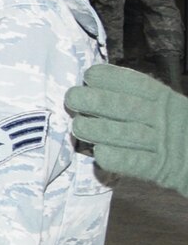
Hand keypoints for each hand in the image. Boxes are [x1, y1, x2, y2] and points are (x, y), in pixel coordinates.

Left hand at [64, 63, 187, 194]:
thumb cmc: (173, 130)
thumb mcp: (163, 108)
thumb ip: (135, 98)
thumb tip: (94, 81)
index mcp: (165, 101)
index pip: (138, 84)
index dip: (112, 78)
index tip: (89, 75)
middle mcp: (164, 119)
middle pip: (126, 108)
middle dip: (95, 101)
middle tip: (71, 98)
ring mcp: (163, 144)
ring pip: (127, 134)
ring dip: (98, 129)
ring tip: (77, 126)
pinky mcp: (161, 169)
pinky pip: (136, 163)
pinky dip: (116, 157)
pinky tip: (99, 153)